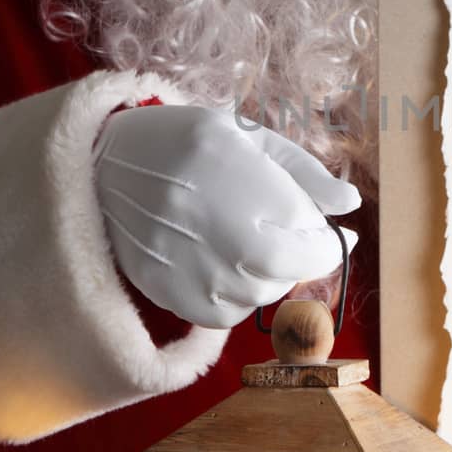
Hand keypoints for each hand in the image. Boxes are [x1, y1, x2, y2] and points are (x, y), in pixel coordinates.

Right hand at [93, 106, 358, 328]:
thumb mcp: (247, 136)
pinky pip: (225, 315)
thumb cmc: (183, 142)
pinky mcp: (170, 294)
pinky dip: (234, 294)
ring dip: (267, 273)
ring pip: (260, 295)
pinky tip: (219, 260)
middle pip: (290, 270)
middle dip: (298, 253)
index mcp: (245, 183)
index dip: (330, 239)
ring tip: (241, 237)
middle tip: (279, 227)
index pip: (315, 241)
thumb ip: (304, 173)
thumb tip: (351, 204)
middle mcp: (222, 234)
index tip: (332, 231)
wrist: (100, 163)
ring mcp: (194, 270)